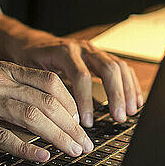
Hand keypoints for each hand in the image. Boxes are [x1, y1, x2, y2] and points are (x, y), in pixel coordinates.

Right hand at [0, 58, 93, 161]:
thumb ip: (6, 88)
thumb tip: (32, 113)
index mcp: (1, 68)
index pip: (49, 81)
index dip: (72, 102)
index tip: (80, 120)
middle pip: (47, 101)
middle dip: (72, 125)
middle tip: (85, 144)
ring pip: (32, 116)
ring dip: (58, 136)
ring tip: (73, 152)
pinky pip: (2, 135)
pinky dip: (25, 148)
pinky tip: (40, 157)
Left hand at [10, 35, 142, 126]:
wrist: (31, 43)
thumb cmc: (29, 60)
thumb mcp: (29, 72)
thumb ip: (42, 89)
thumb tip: (52, 116)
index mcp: (64, 51)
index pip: (81, 75)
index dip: (86, 100)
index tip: (86, 122)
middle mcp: (82, 48)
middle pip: (107, 68)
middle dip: (116, 95)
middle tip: (118, 117)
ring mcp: (94, 50)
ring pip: (118, 67)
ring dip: (127, 91)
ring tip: (129, 112)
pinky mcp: (101, 56)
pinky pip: (122, 67)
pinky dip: (130, 84)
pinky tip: (135, 101)